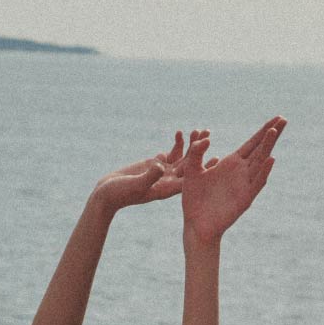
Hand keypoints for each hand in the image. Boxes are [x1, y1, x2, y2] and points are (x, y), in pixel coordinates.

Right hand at [94, 130, 209, 214]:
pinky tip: (179, 134)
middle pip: (189, 165)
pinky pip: (169, 154)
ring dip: (190, 145)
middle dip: (199, 150)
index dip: (204, 169)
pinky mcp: (154, 166)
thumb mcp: (136, 184)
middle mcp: (168, 181)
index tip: (216, 158)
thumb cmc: (120, 194)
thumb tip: (161, 165)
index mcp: (167, 189)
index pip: (190, 179)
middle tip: (208, 135)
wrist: (107, 195)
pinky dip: (175, 144)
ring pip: (181, 158)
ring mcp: (162, 173)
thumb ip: (150, 175)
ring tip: (198, 130)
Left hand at [181, 115, 284, 245]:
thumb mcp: (192, 171)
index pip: (252, 144)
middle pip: (261, 149)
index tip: (276, 118)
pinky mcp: (244, 199)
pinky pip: (256, 183)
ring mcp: (245, 185)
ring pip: (260, 163)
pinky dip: (263, 172)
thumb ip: (196, 153)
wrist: (196, 224)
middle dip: (271, 134)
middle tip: (283, 118)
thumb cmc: (194, 199)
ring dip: (267, 147)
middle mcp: (241, 172)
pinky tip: (269, 160)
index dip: (263, 131)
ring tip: (273, 132)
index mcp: (231, 164)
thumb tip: (207, 139)